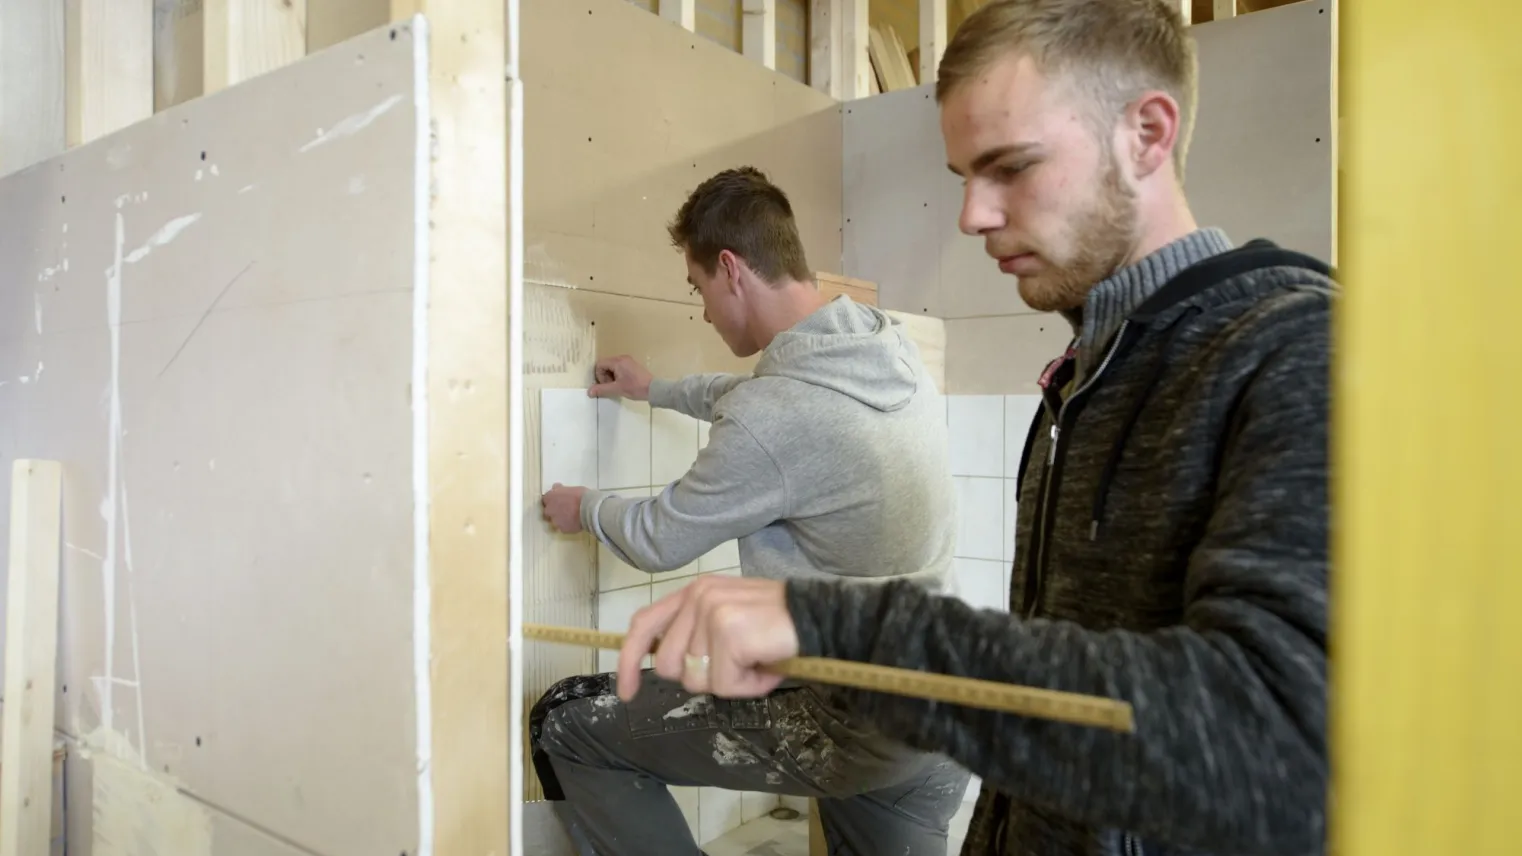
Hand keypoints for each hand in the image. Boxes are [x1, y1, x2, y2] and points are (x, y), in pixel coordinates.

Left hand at [540, 483, 586, 533]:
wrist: (590, 509)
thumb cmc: (581, 495)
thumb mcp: (570, 487)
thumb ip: (561, 490)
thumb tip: (556, 487)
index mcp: (550, 497)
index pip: (546, 498)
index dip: (553, 499)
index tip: (559, 499)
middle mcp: (549, 510)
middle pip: (549, 511)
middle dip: (555, 510)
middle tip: (565, 509)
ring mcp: (555, 521)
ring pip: (556, 520)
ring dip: (561, 519)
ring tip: (572, 517)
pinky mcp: (562, 529)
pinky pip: (563, 527)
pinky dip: (568, 525)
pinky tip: (576, 522)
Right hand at [589, 355, 652, 400]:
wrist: (653, 389)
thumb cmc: (635, 388)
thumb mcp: (617, 389)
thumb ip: (602, 389)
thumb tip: (589, 391)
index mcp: (618, 361)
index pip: (600, 364)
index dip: (599, 375)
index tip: (607, 384)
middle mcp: (622, 358)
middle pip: (605, 364)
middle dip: (605, 376)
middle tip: (612, 386)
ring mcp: (628, 361)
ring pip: (612, 367)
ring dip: (611, 376)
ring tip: (618, 386)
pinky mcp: (632, 365)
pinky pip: (619, 368)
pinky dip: (618, 375)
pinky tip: (623, 384)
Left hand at [616, 575, 798, 702]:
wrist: (822, 617)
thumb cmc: (780, 627)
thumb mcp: (729, 622)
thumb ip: (697, 636)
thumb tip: (674, 668)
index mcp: (694, 592)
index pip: (644, 624)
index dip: (628, 660)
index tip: (627, 692)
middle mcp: (697, 596)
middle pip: (668, 666)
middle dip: (702, 677)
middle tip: (739, 664)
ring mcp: (711, 613)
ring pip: (697, 680)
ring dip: (730, 682)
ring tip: (757, 662)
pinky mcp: (728, 632)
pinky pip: (724, 685)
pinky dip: (749, 686)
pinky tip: (767, 666)